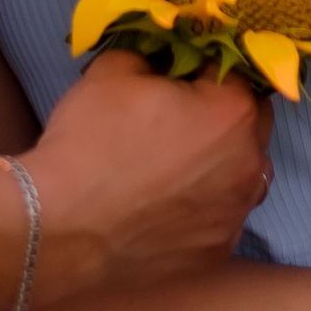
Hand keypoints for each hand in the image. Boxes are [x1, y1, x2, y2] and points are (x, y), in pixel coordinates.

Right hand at [26, 51, 270, 300]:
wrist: (60, 229)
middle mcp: (248, 165)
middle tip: (176, 118)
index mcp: (232, 112)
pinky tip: (166, 207)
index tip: (176, 76)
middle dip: (222, 115)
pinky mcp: (215, 254)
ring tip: (173, 167)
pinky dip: (202, 208)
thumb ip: (150, 55)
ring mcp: (235, 216)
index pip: (235, 72)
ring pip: (241, 177)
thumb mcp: (112, 71)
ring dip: (220, 165)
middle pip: (250, 126)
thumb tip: (159, 62)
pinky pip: (220, 219)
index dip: (204, 68)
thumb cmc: (89, 143)